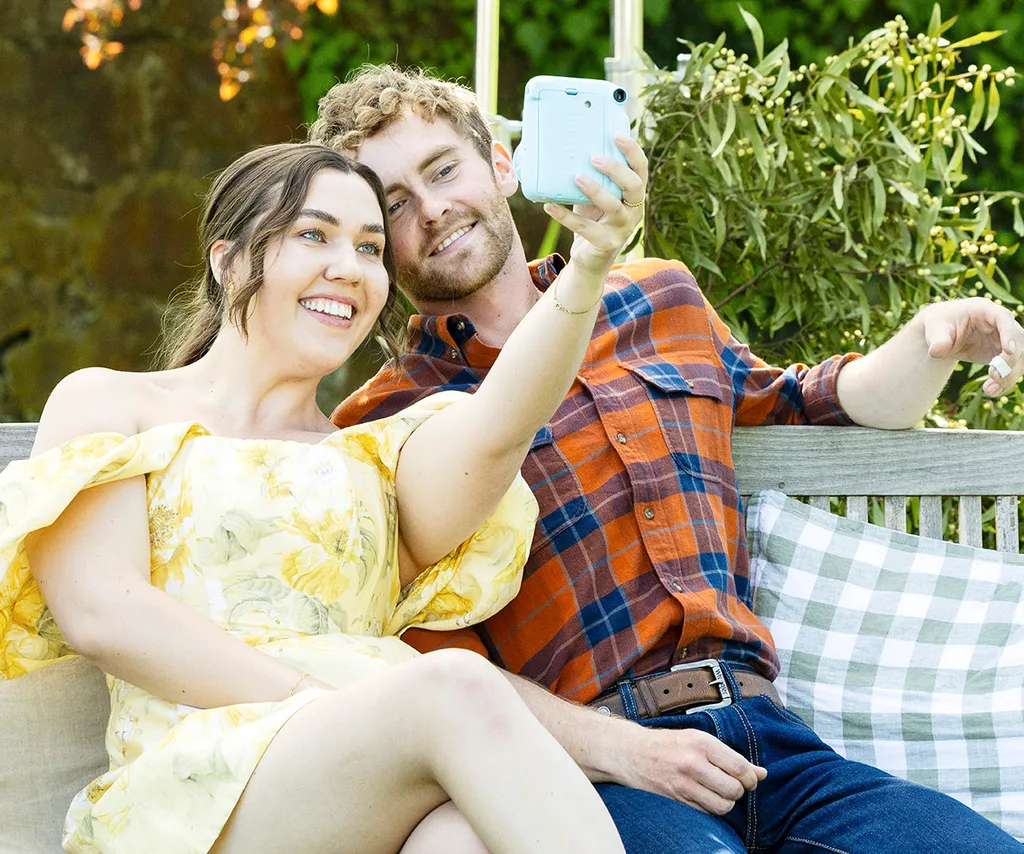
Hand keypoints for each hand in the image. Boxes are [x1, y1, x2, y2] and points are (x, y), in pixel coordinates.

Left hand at [542, 135, 647, 277]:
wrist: (590, 256)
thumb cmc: (594, 218)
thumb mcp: (596, 194)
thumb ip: (592, 175)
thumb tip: (566, 144)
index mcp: (634, 194)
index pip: (641, 168)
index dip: (632, 151)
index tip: (617, 135)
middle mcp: (634, 210)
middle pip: (634, 186)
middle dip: (616, 169)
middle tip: (594, 158)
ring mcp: (622, 228)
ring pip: (614, 208)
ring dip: (596, 190)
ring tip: (577, 177)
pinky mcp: (606, 244)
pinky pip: (586, 228)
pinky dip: (566, 217)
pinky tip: (550, 206)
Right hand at [610, 724, 766, 814]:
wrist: (632, 753)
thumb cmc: (667, 743)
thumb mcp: (698, 739)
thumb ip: (730, 756)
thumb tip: (762, 772)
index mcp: (701, 743)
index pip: (740, 767)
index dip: (751, 777)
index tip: (750, 778)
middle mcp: (693, 764)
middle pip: (734, 790)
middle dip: (738, 790)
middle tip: (732, 784)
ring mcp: (683, 784)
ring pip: (722, 806)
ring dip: (726, 802)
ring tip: (719, 791)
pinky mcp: (677, 800)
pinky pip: (706, 812)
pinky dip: (711, 807)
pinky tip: (704, 796)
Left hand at [918, 297, 1023, 395]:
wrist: (941, 335)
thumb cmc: (939, 325)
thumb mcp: (935, 329)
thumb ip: (938, 339)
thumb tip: (936, 351)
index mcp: (985, 310)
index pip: (1003, 318)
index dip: (1010, 334)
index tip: (1008, 351)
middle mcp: (1000, 324)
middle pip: (1018, 340)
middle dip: (1011, 360)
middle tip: (994, 376)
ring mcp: (1004, 339)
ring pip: (1019, 357)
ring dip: (1009, 375)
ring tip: (990, 389)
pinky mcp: (1003, 354)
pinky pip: (1011, 369)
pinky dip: (1004, 381)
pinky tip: (991, 391)